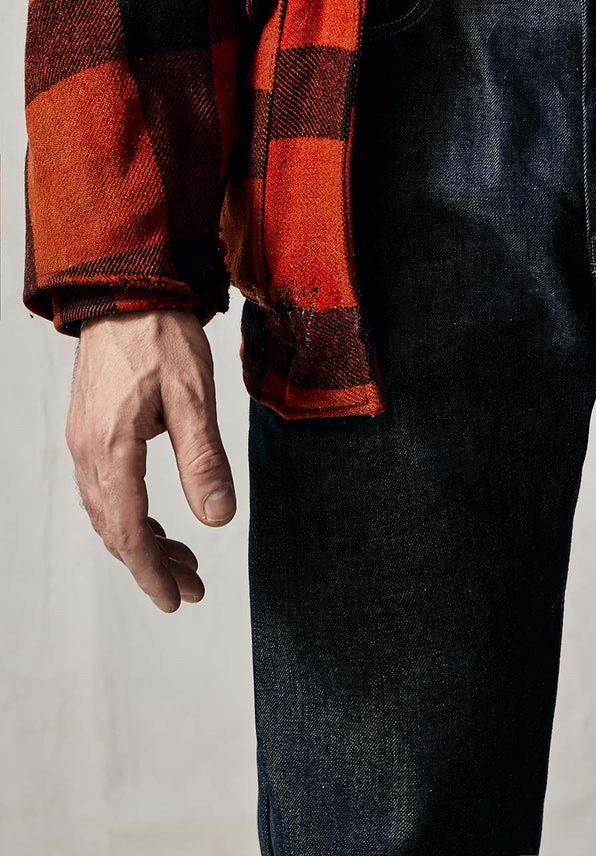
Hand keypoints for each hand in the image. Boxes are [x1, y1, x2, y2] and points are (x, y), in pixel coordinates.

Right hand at [67, 308, 234, 611]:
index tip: (177, 599)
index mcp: (111, 447)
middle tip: (192, 587)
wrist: (127, 288)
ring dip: (141, 540)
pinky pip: (103, 488)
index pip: (127, 529)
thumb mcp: (194, 395)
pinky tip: (154, 518)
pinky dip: (129, 513)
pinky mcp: (90, 429)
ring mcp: (84, 440)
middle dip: (152, 563)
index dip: (151, 571)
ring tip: (183, 559)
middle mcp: (88, 450)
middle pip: (113, 528)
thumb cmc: (162, 335)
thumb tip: (219, 518)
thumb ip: (204, 459)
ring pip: (106, 511)